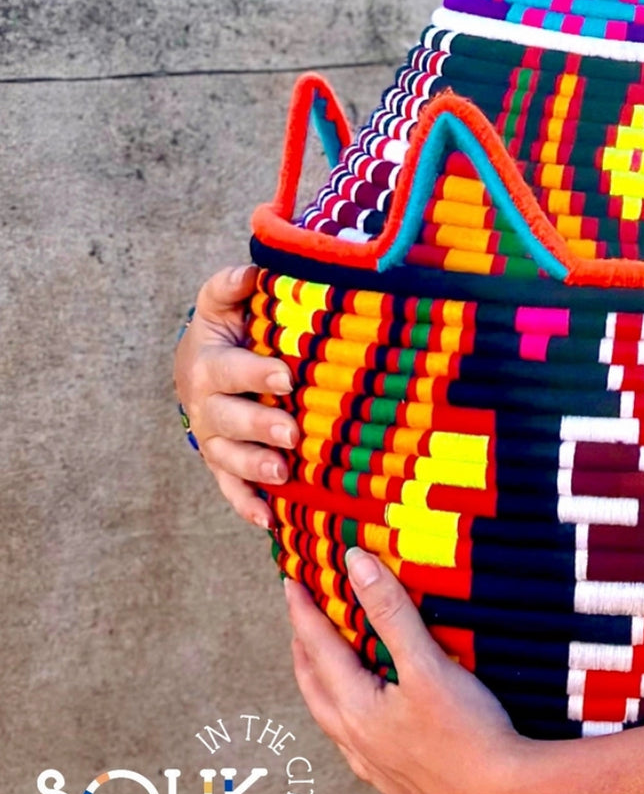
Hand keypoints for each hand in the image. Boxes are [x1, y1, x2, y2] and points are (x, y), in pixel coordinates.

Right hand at [174, 264, 297, 529]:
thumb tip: (251, 272)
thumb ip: (232, 286)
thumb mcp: (223, 302)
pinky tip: (270, 521)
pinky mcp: (224, 465)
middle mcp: (206, 407)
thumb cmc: (226, 330)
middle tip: (292, 431)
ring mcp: (214, 440)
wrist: (201, 366)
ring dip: (254, 469)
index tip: (288, 375)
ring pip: (227, 460)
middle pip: (228, 421)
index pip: (230, 370)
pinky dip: (246, 506)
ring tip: (283, 473)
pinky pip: (230, 490)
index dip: (256, 373)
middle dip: (259, 427)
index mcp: (209, 365)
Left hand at [285, 552, 530, 793]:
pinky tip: (364, 720)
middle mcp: (355, 741)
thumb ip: (390, 612)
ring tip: (326, 663)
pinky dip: (347, 717)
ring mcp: (374, 767)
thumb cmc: (466, 731)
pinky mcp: (397, 784)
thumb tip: (355, 563)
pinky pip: (355, 745)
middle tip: (301, 619)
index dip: (304, 612)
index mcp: (355, 708)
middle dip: (303, 649)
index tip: (290, 582)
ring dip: (323, 684)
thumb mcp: (426, 663)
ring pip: (332, 719)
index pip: (319, 648)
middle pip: (314, 687)